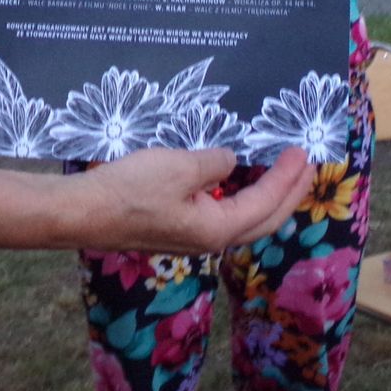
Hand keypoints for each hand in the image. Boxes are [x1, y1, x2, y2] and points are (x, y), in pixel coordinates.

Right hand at [76, 146, 313, 253]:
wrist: (83, 213)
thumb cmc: (131, 190)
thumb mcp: (180, 166)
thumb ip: (215, 162)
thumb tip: (231, 161)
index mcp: (218, 228)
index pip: (266, 202)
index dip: (288, 177)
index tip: (302, 151)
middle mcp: (212, 240)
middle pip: (265, 220)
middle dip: (290, 192)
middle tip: (307, 165)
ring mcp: (194, 237)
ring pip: (245, 219)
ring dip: (268, 196)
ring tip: (281, 171)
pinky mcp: (178, 229)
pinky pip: (224, 214)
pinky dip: (242, 197)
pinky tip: (238, 179)